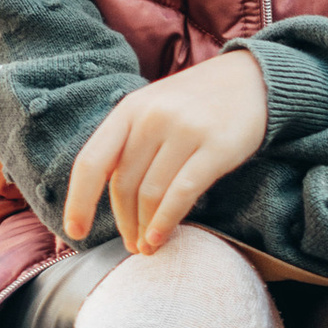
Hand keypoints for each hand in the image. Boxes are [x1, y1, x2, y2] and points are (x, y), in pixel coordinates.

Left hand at [66, 48, 268, 254]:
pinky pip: (181, 193)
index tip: (75, 231)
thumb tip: (113, 199)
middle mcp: (152, 117)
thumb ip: (130, 144)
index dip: (79, 200)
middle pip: (124, 184)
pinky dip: (166, 221)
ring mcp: (185, 130)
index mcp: (129, 109)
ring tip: (148, 248)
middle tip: (130, 245)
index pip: (92, 161)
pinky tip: (160, 238)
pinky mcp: (216, 147)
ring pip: (151, 193)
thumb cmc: (197, 104)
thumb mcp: (154, 110)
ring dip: (145, 229)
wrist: (252, 79)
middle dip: (124, 222)